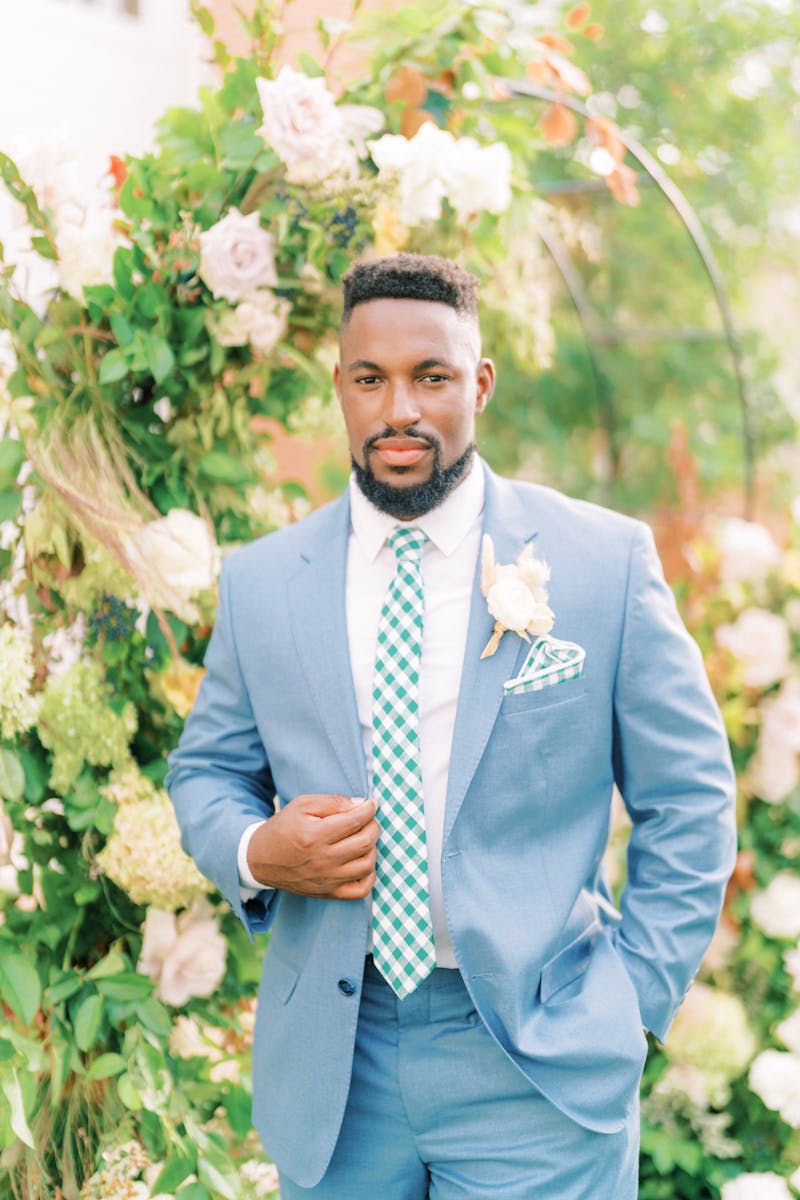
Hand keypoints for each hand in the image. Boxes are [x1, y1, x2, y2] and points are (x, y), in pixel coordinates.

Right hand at [246, 794, 379, 899]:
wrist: (261, 859)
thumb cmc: (283, 827)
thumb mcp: (301, 805)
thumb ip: (332, 801)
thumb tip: (360, 804)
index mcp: (315, 835)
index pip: (354, 821)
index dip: (369, 809)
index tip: (371, 804)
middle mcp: (323, 860)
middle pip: (365, 842)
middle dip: (373, 826)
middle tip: (368, 819)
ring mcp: (327, 879)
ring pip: (367, 865)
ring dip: (373, 848)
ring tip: (364, 839)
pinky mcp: (328, 892)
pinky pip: (361, 890)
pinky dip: (369, 875)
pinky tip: (362, 861)